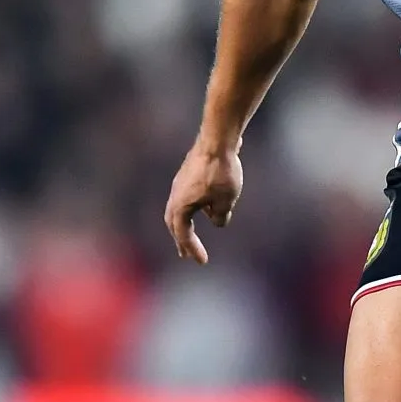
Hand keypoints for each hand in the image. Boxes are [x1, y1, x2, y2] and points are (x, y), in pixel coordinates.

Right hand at [164, 140, 243, 264]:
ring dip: (184, 224)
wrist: (217, 140)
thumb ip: (220, 216)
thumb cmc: (221, 172)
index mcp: (180, 206)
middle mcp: (175, 195)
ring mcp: (180, 183)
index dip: (191, 248)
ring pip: (179, 209)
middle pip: (174, 223)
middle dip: (181, 240)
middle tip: (186, 254)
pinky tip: (204, 208)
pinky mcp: (188, 174)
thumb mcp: (226, 200)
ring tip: (190, 234)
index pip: (183, 234)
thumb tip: (217, 220)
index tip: (201, 262)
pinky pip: (187, 197)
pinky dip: (192, 209)